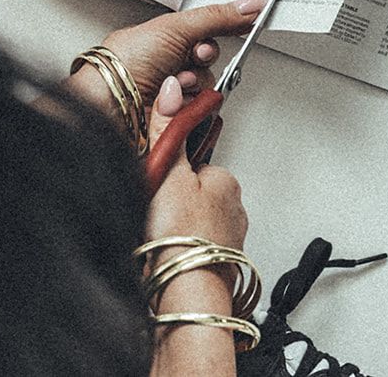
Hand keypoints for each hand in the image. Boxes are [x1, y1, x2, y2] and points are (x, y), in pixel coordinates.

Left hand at [68, 0, 265, 122]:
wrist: (113, 103)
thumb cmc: (126, 63)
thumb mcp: (176, 28)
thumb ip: (217, 16)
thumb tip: (251, 4)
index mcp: (162, 39)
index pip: (202, 31)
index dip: (216, 30)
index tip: (240, 24)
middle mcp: (167, 63)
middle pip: (208, 59)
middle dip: (202, 57)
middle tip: (191, 55)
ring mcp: (172, 91)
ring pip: (208, 85)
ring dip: (194, 82)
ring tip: (174, 81)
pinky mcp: (178, 116)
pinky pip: (204, 109)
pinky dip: (192, 103)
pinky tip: (175, 99)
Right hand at [144, 82, 247, 374]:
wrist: (188, 296)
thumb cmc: (181, 240)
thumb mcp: (167, 174)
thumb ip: (168, 132)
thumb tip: (172, 91)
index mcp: (225, 179)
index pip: (192, 159)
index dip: (168, 168)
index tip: (155, 180)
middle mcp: (234, 207)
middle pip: (192, 190)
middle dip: (171, 198)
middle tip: (153, 209)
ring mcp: (227, 238)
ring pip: (192, 220)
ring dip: (173, 224)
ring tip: (156, 234)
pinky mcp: (217, 263)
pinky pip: (193, 245)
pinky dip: (179, 247)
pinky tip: (163, 253)